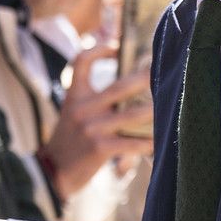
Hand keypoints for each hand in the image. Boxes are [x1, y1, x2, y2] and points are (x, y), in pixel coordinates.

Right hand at [43, 43, 156, 197]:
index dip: (98, 49)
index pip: (81, 61)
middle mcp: (83, 108)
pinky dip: (147, 143)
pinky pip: (131, 143)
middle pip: (118, 87)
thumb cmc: (68, 141)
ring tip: (168, 108)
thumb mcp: (72, 113)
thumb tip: (127, 90)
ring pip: (131, 116)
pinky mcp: (99, 148)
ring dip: (153, 112)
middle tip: (162, 71)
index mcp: (75, 96)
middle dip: (144, 79)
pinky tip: (158, 142)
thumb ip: (93, 101)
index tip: (115, 48)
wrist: (51, 172)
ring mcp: (92, 128)